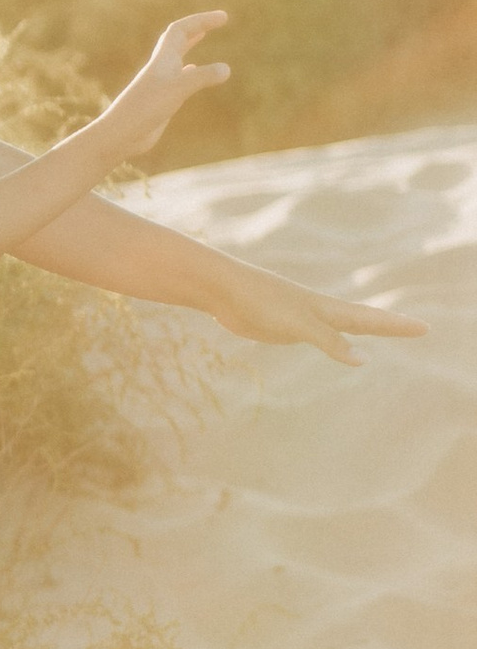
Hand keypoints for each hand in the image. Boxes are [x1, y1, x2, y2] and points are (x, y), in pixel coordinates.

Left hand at [98, 11, 231, 157]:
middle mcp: (161, 68)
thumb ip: (201, 78)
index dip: (202, 20)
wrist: (119, 135)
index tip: (224, 17)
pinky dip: (188, 70)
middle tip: (218, 20)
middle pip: (178, 38)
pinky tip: (192, 71)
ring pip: (176, 56)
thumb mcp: (177, 90)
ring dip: (190, 43)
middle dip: (198, 25)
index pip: (182, 30)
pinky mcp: (161, 99)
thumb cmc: (144, 109)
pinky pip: (177, 78)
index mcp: (162, 60)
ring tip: (202, 34)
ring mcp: (160, 83)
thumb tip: (226, 69)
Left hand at [200, 259, 425, 365]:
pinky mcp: (282, 325)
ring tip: (381, 329)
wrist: (223, 289)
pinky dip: (333, 337)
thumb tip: (363, 359)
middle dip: (391, 326)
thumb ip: (330, 341)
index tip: (425, 328)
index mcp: (327, 310)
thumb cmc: (261, 302)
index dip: (398, 326)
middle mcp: (319, 311)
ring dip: (364, 328)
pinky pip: (317, 333)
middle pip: (363, 320)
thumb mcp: (300, 325)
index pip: (372, 320)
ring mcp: (302, 317)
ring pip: (341, 325)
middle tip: (418, 328)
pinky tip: (330, 339)